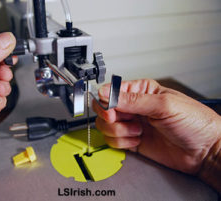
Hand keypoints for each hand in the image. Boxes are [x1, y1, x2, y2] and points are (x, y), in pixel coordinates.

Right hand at [93, 79, 220, 175]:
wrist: (204, 151)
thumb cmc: (194, 122)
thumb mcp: (164, 105)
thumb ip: (133, 100)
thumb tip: (107, 93)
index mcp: (141, 91)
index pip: (110, 91)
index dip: (105, 101)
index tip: (110, 110)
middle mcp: (133, 107)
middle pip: (104, 109)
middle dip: (110, 118)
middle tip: (122, 120)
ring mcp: (131, 124)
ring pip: (106, 126)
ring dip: (119, 131)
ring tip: (138, 131)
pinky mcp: (131, 140)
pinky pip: (112, 141)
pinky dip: (122, 142)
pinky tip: (137, 139)